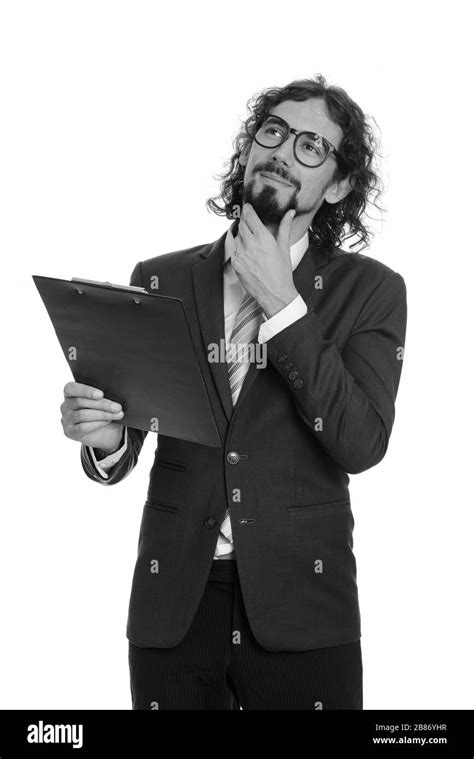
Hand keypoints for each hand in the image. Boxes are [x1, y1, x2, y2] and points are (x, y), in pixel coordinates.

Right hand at [61, 382, 124, 452]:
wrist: (106, 432)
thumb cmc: (104, 411)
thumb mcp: (105, 401)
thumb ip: (104, 395)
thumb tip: (115, 392)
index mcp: (71, 393)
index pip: (71, 388)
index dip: (86, 391)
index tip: (101, 394)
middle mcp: (65, 405)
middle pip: (80, 402)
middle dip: (102, 404)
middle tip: (117, 407)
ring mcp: (66, 419)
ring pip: (82, 415)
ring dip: (103, 414)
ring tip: (117, 414)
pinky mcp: (70, 432)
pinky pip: (82, 427)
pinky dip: (97, 424)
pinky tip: (108, 421)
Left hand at [231, 203, 298, 317]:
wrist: (274, 293)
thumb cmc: (282, 272)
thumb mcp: (284, 247)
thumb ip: (285, 227)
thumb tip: (289, 213)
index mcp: (263, 237)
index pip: (249, 216)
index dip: (247, 209)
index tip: (247, 207)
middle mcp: (249, 244)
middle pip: (242, 224)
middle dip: (245, 221)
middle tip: (249, 221)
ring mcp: (240, 254)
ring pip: (237, 237)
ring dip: (242, 235)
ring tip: (250, 240)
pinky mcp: (235, 263)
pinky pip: (233, 249)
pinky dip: (238, 247)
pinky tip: (246, 250)